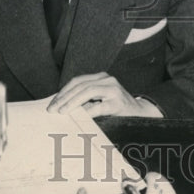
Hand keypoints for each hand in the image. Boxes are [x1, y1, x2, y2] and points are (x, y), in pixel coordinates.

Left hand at [47, 73, 161, 117]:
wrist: (140, 113)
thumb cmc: (117, 108)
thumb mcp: (100, 99)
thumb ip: (86, 99)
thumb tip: (62, 106)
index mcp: (101, 77)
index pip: (77, 81)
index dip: (63, 91)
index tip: (53, 103)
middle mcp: (107, 80)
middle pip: (80, 85)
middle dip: (64, 97)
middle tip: (53, 109)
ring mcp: (114, 90)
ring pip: (87, 91)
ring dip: (72, 102)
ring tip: (62, 111)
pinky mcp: (118, 102)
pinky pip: (99, 106)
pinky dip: (87, 112)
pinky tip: (79, 117)